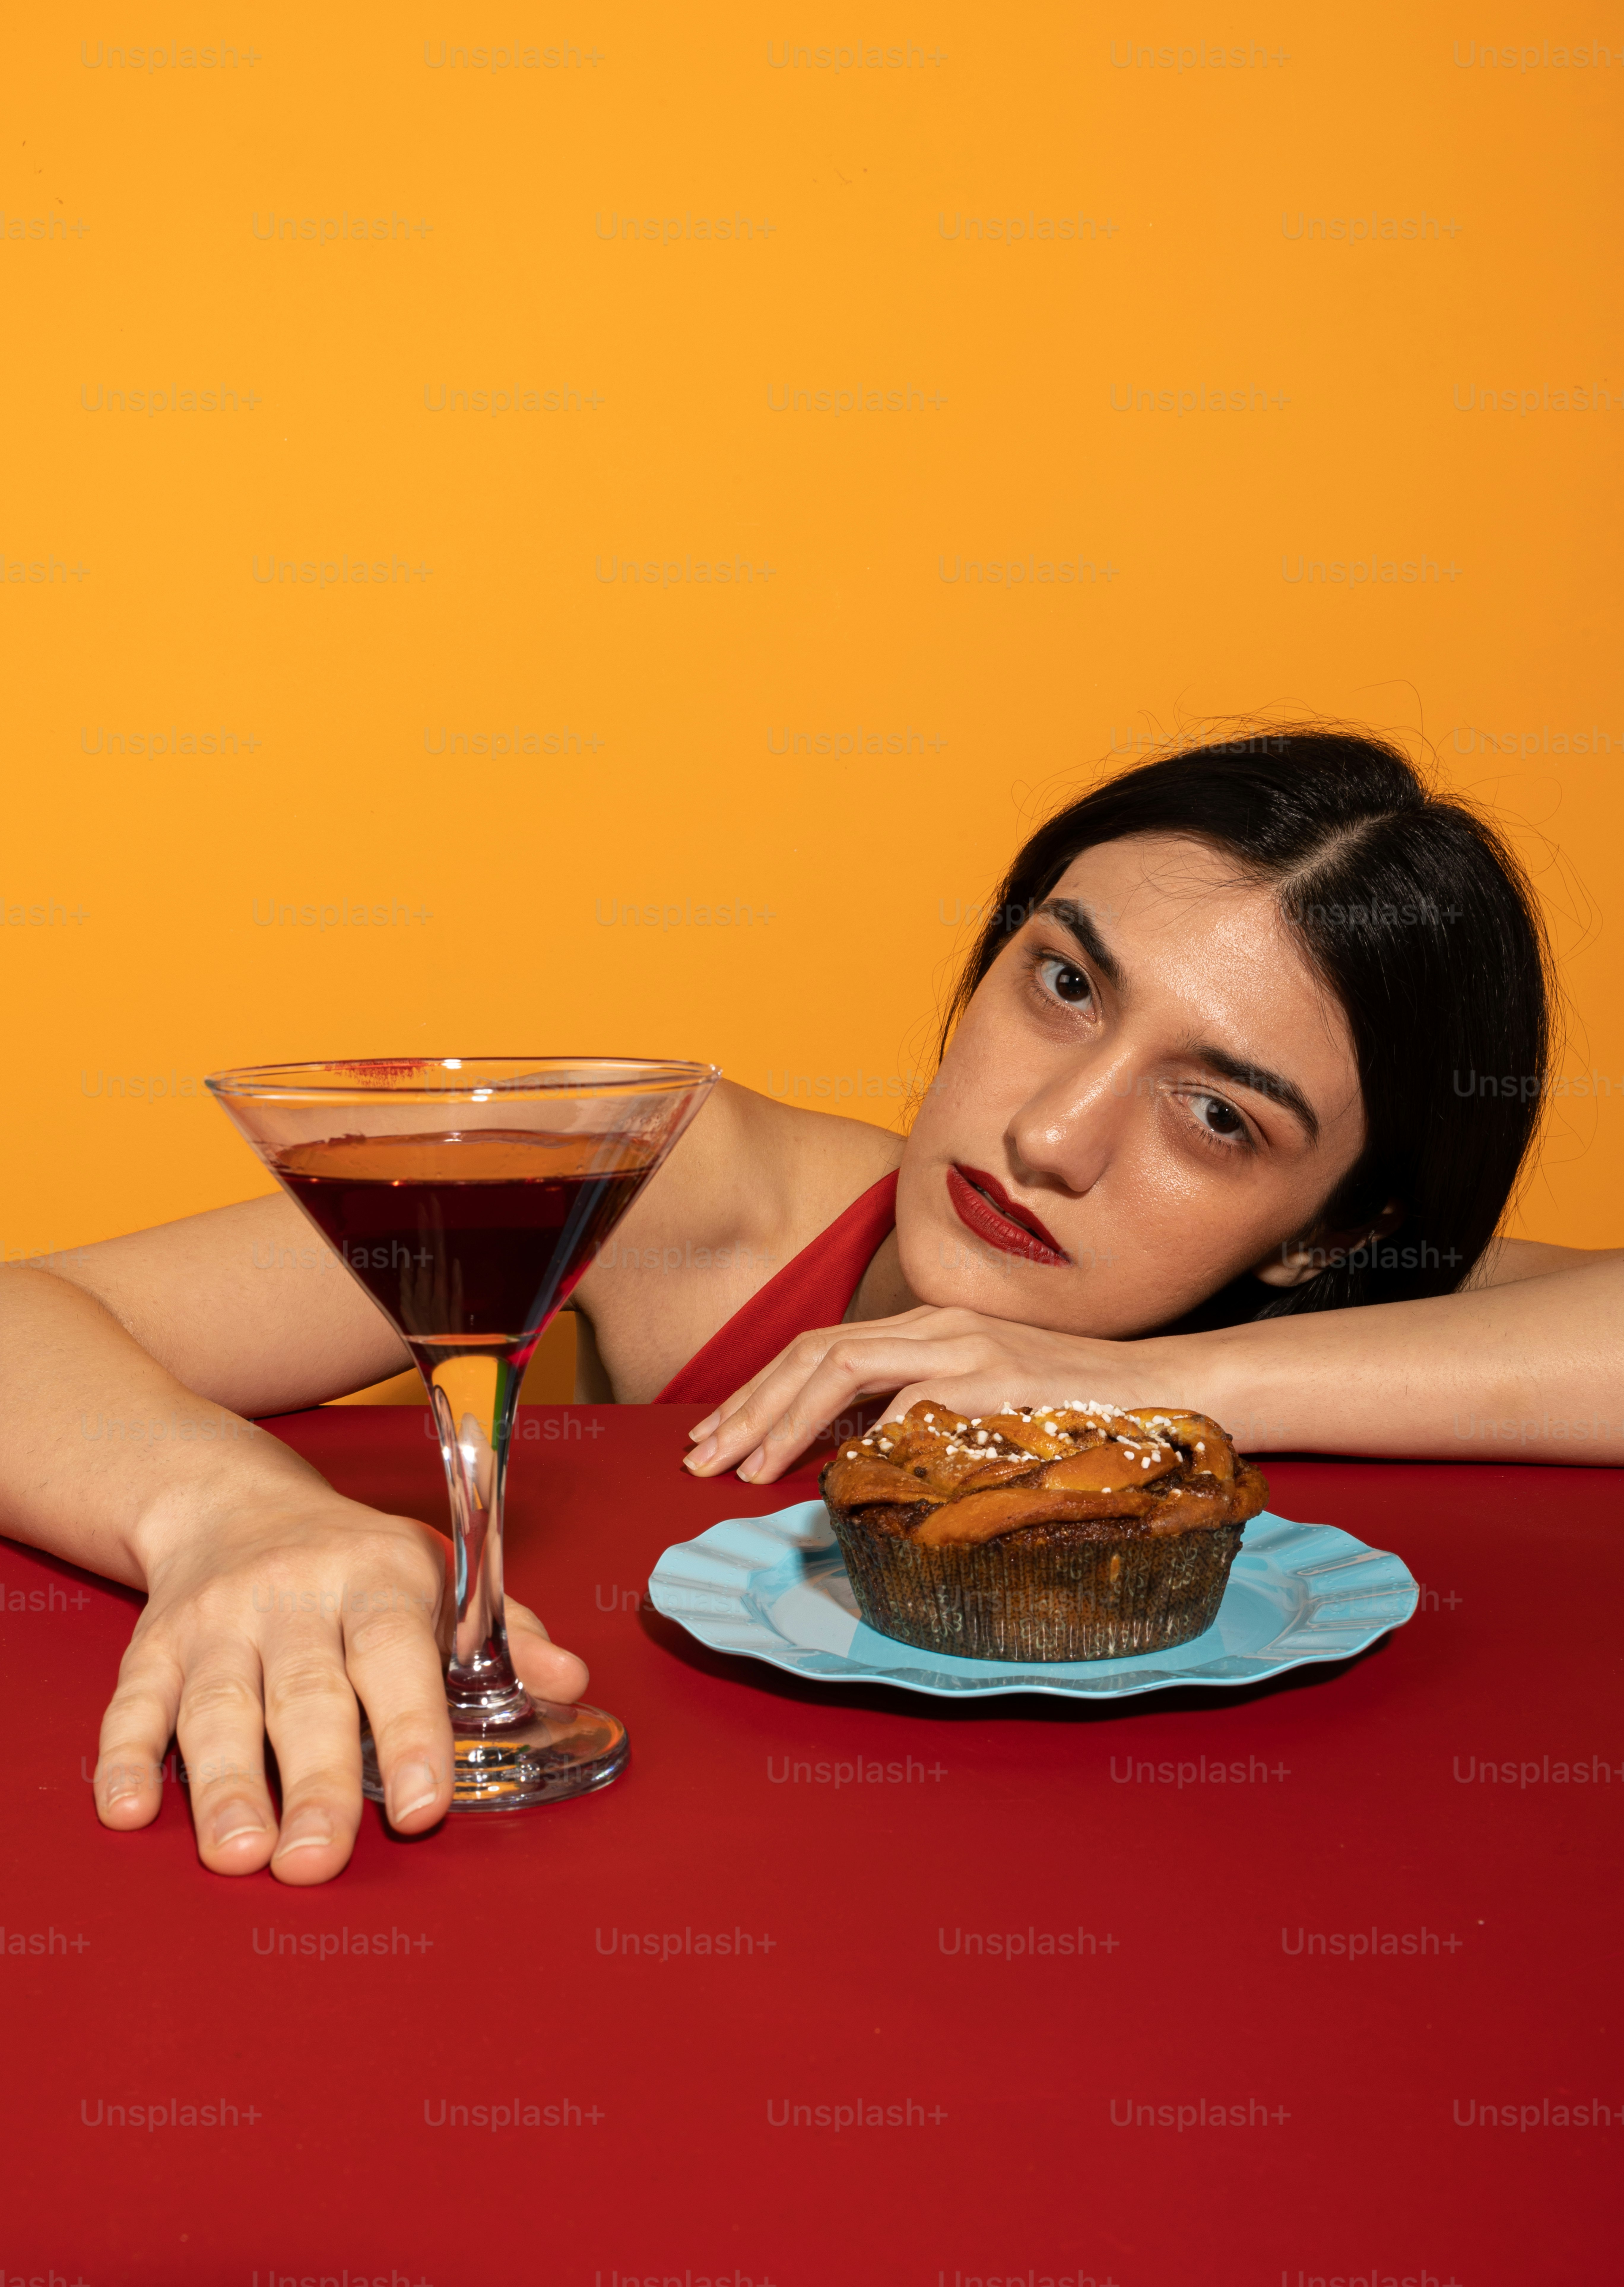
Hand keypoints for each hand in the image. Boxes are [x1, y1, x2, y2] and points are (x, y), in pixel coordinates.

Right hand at [94, 1492, 588, 1884]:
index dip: (412, 1731)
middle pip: (305, 1697)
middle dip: (313, 1784)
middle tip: (315, 1862)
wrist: (231, 1500)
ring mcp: (216, 1621)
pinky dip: (125, 1758)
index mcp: (376, 1577)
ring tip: (238, 1856)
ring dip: (224, 1786)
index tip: (425, 1806)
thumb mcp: (438, 1575)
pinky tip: (130, 1812)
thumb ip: (504, 1636)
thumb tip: (570, 1682)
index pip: (396, 1657)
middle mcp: (293, 1595)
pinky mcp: (152, 1646)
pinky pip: (133, 1704)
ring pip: (218, 1708)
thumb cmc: (356, 1558)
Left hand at [680, 1304, 1179, 1483]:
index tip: (716, 1438)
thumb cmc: (1070, 1409)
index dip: (760, 1393)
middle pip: (814, 1352)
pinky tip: (839, 1473)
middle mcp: (938, 1326)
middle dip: (748, 1407)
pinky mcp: (996, 1379)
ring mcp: (966, 1348)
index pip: (820, 1349)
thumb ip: (918, 1415)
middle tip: (702, 1459)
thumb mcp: (979, 1404)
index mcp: (929, 1328)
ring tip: (745, 1468)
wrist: (1160, 1391)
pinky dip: (868, 1437)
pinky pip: (912, 1404)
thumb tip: (849, 1454)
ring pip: (843, 1366)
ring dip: (785, 1421)